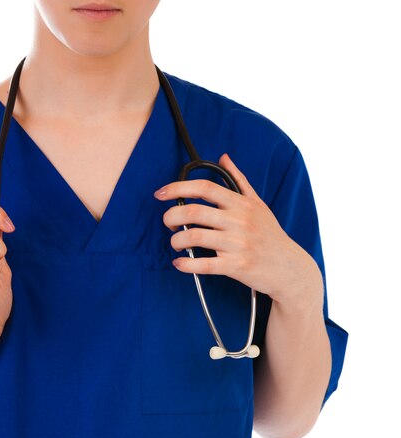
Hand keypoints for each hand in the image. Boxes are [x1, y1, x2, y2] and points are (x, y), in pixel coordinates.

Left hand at [154, 153, 322, 308]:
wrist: (289, 267)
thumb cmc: (270, 235)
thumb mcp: (258, 204)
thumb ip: (239, 180)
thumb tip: (224, 157)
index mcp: (240, 203)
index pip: (205, 188)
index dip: (178, 188)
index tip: (161, 193)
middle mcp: (238, 221)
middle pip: (194, 211)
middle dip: (171, 216)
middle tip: (168, 223)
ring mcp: (237, 243)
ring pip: (194, 236)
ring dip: (176, 240)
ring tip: (176, 243)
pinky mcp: (236, 265)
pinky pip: (203, 264)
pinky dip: (186, 264)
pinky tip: (179, 263)